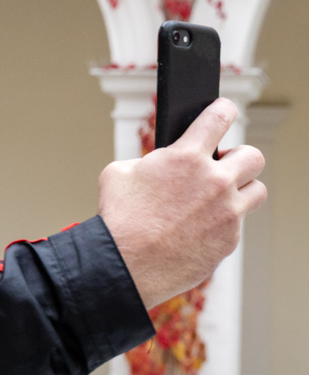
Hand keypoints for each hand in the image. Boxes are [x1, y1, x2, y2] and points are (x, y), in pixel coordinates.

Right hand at [99, 98, 266, 308]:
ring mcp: (227, 213)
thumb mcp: (118, 173)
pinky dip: (222, 225)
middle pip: (253, 156)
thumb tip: (158, 164)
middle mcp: (215, 182)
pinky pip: (237, 225)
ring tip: (217, 200)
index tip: (222, 113)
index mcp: (186, 158)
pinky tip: (198, 230)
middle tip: (221, 168)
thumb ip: (148, 161)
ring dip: (240, 191)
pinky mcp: (229, 240)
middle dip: (238, 159)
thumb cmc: (117, 219)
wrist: (124, 264)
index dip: (222, 110)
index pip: (220, 116)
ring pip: (256, 191)